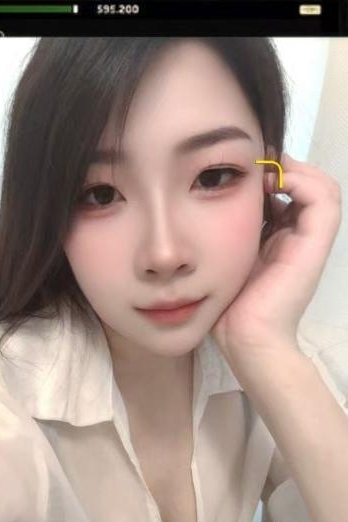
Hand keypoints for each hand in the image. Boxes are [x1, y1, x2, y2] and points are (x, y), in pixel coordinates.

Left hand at [210, 152, 341, 363]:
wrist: (245, 338)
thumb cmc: (228, 306)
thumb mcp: (225, 259)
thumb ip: (228, 233)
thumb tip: (216, 202)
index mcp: (279, 242)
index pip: (287, 195)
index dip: (270, 175)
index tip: (243, 170)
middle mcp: (297, 239)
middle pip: (307, 187)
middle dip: (283, 168)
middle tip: (256, 164)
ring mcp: (309, 243)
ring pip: (322, 189)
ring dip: (296, 171)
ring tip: (266, 172)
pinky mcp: (314, 246)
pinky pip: (324, 200)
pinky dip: (303, 181)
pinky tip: (274, 183)